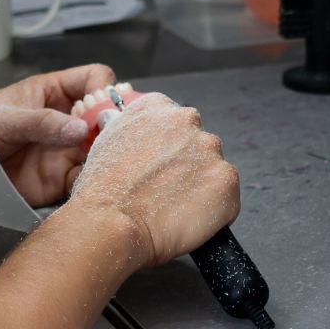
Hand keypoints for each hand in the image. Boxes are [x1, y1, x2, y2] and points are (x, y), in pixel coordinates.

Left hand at [0, 63, 116, 206]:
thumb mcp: (5, 117)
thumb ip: (41, 121)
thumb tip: (79, 128)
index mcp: (54, 92)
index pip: (93, 78)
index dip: (104, 88)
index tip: (102, 107)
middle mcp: (67, 119)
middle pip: (106, 115)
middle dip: (115, 124)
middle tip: (112, 138)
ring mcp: (66, 150)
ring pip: (103, 149)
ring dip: (110, 155)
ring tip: (107, 162)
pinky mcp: (60, 180)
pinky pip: (87, 180)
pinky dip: (95, 182)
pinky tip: (93, 183)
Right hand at [69, 93, 238, 268]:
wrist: (112, 221)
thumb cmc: (103, 190)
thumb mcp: (105, 142)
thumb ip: (127, 129)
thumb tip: (128, 131)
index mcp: (157, 107)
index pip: (174, 120)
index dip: (167, 147)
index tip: (159, 165)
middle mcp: (187, 120)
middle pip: (197, 143)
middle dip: (187, 165)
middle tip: (166, 190)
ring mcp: (210, 149)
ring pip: (213, 168)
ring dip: (201, 185)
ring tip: (174, 207)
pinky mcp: (227, 179)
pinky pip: (226, 196)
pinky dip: (214, 209)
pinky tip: (188, 218)